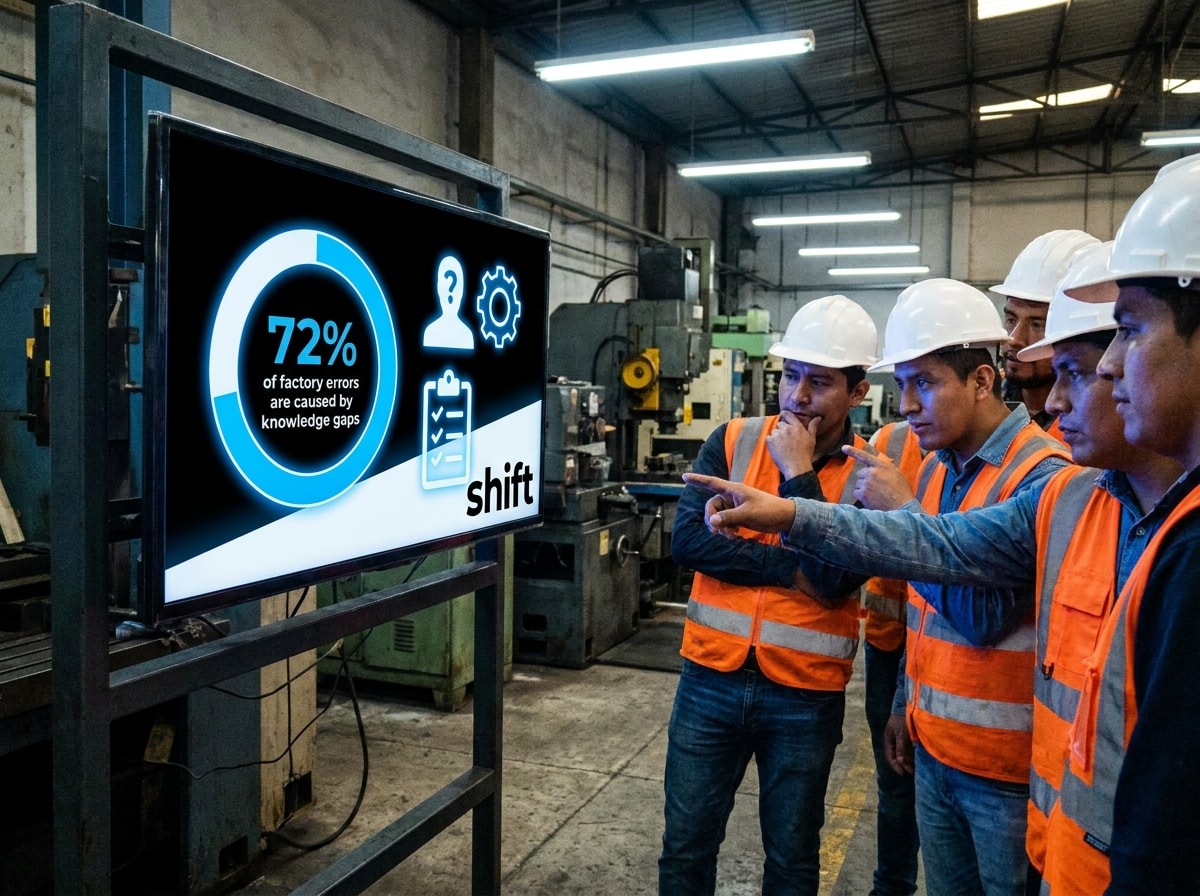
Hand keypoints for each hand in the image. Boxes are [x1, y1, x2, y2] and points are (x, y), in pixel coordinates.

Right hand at [682, 472, 797, 534]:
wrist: (785, 518)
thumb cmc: (768, 511)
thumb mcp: (747, 514)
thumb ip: (728, 518)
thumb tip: (711, 522)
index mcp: (733, 490)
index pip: (711, 482)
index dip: (697, 480)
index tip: (684, 476)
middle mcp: (732, 496)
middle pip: (712, 506)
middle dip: (713, 519)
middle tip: (718, 532)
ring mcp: (735, 506)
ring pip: (718, 516)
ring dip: (721, 527)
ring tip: (731, 536)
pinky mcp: (739, 515)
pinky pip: (725, 521)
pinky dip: (727, 529)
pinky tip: (735, 535)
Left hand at [766, 411, 818, 478]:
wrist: (796, 467)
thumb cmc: (805, 454)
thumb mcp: (811, 439)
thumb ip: (813, 426)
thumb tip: (818, 417)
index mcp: (797, 427)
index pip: (787, 414)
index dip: (784, 414)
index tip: (783, 416)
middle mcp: (787, 429)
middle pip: (780, 424)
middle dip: (782, 430)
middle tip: (787, 440)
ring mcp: (778, 435)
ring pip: (774, 431)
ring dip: (777, 436)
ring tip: (783, 446)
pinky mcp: (770, 441)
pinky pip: (768, 438)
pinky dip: (771, 442)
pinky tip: (778, 449)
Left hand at [843, 445, 916, 509]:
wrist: (902, 506)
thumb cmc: (901, 489)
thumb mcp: (896, 472)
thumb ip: (885, 464)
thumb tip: (879, 457)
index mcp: (881, 465)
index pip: (865, 455)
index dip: (853, 451)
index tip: (844, 448)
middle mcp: (872, 472)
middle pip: (860, 473)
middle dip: (866, 478)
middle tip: (877, 485)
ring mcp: (866, 483)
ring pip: (858, 483)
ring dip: (864, 487)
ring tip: (876, 493)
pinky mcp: (862, 494)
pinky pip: (856, 492)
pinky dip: (862, 495)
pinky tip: (872, 498)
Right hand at [883, 713, 914, 774]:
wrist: (909, 705)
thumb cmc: (903, 718)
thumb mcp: (901, 734)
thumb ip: (900, 748)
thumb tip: (900, 762)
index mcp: (889, 740)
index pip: (890, 757)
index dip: (896, 766)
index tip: (903, 774)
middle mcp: (894, 741)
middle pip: (898, 757)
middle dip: (904, 765)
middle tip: (913, 773)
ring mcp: (901, 739)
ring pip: (904, 754)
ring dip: (910, 761)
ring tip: (917, 768)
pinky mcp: (908, 737)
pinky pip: (910, 750)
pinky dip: (913, 755)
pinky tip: (919, 759)